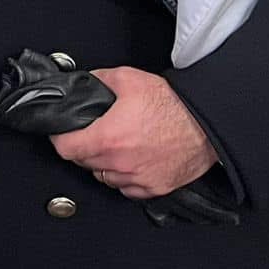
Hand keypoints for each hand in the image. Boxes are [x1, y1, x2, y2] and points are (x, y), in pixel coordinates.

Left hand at [50, 66, 215, 198]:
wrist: (208, 124)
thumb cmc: (174, 104)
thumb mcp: (128, 78)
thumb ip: (99, 80)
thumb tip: (84, 83)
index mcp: (108, 138)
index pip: (65, 149)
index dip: (60, 138)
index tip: (62, 132)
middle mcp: (120, 163)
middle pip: (83, 163)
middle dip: (82, 147)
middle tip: (92, 133)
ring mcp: (137, 179)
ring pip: (104, 177)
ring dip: (103, 164)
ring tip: (114, 146)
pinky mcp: (154, 188)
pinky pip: (127, 189)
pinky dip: (124, 177)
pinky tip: (130, 160)